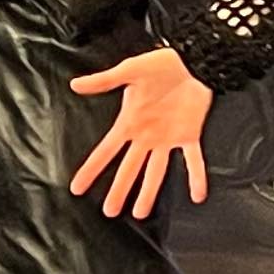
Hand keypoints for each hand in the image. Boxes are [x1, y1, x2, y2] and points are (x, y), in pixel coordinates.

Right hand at [67, 47, 214, 218]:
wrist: (194, 59)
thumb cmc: (162, 64)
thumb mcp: (130, 71)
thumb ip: (104, 80)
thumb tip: (75, 84)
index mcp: (129, 123)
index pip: (106, 152)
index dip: (91, 169)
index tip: (76, 188)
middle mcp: (146, 136)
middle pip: (129, 169)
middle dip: (119, 190)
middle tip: (109, 212)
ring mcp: (168, 138)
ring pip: (156, 171)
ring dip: (149, 192)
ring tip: (140, 214)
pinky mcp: (190, 135)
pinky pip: (193, 160)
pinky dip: (197, 177)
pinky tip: (198, 195)